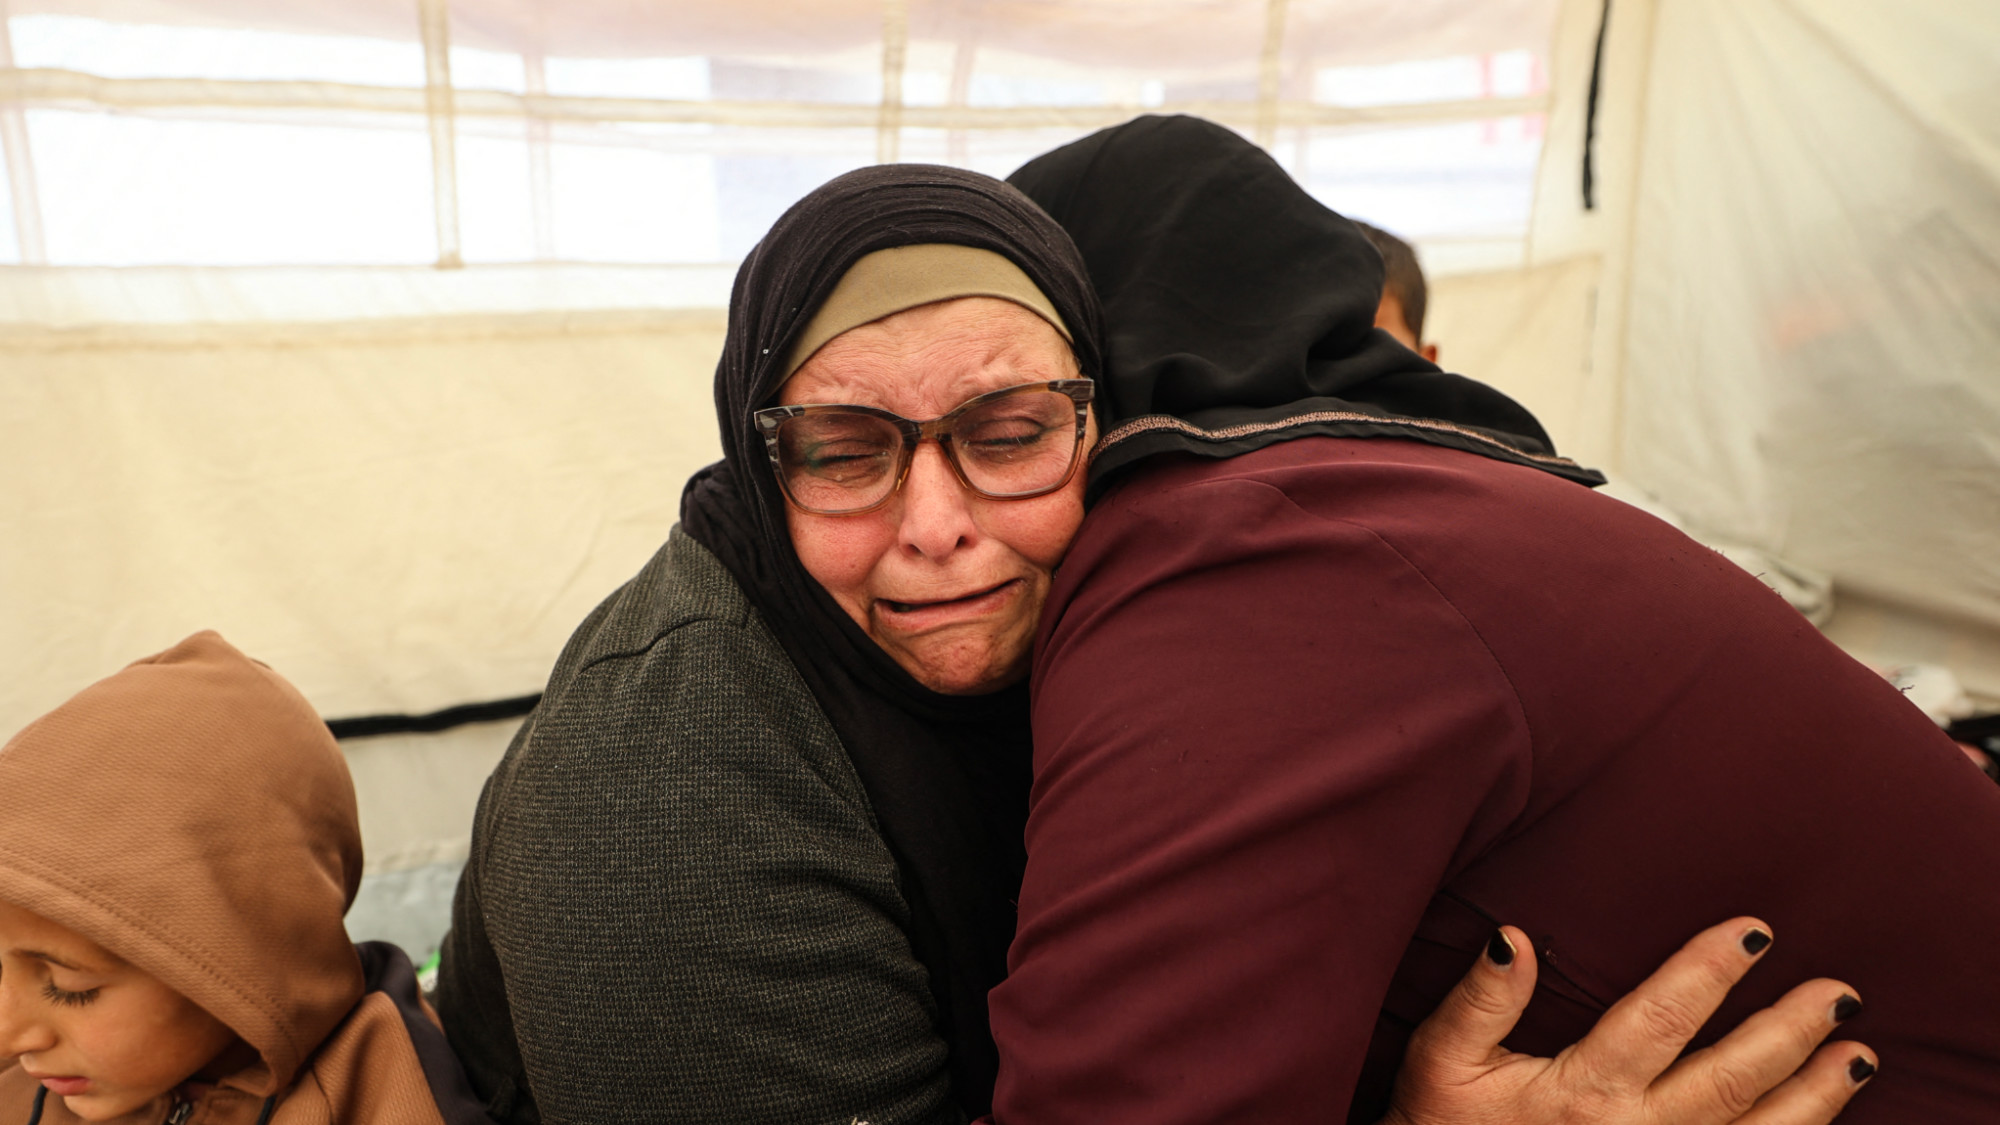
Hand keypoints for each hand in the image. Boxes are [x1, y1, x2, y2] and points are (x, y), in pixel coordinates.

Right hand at [1380, 918, 1876, 1124]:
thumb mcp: (1440, 1060)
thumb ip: (1480, 1001)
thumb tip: (1515, 936)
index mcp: (1582, 1092)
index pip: (1662, 1018)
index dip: (1711, 970)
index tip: (1756, 931)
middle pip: (1730, 1078)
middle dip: (1790, 1032)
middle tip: (1840, 991)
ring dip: (1814, 1097)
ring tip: (1859, 1055)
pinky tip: (1822, 1124)